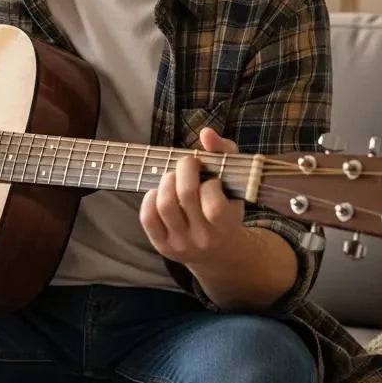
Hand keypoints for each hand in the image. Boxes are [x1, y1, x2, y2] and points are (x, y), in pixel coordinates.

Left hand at [139, 127, 244, 267]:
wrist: (217, 249)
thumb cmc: (225, 204)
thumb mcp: (233, 181)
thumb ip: (224, 152)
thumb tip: (206, 133)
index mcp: (226, 226)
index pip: (214, 204)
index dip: (210, 183)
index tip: (211, 179)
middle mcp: (204, 239)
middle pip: (186, 196)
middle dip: (184, 169)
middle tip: (187, 163)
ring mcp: (181, 244)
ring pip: (165, 204)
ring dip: (166, 181)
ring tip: (173, 177)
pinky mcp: (162, 246)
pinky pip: (148, 217)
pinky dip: (150, 197)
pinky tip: (160, 192)